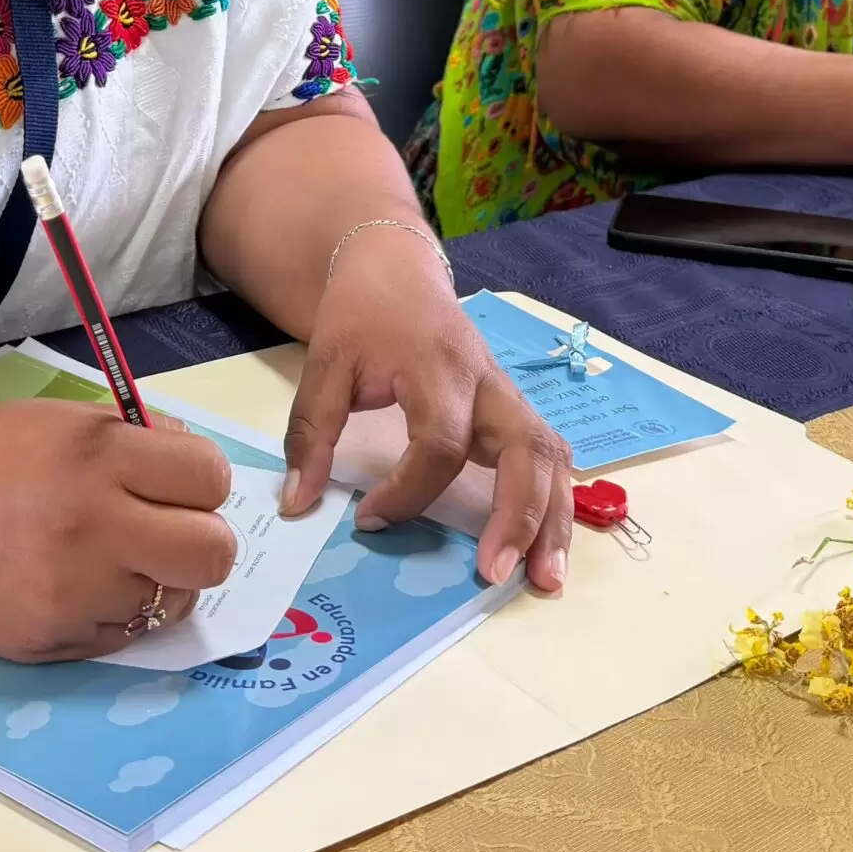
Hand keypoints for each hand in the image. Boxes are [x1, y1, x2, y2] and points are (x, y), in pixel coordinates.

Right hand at [0, 401, 237, 662]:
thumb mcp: (59, 420)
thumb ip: (134, 439)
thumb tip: (196, 471)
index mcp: (101, 455)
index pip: (210, 477)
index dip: (201, 484)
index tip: (179, 487)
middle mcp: (97, 525)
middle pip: (213, 554)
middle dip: (201, 544)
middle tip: (165, 535)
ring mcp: (75, 592)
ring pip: (173, 604)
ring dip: (156, 584)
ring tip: (109, 562)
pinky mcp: (52, 642)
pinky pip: (122, 637)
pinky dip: (111, 615)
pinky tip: (71, 587)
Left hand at [282, 228, 571, 593]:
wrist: (396, 271)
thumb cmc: (361, 316)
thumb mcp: (324, 365)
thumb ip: (311, 433)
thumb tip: (298, 504)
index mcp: (438, 367)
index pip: (441, 442)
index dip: (410, 490)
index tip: (370, 520)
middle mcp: (487, 383)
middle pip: (526, 449)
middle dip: (518, 516)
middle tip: (495, 575)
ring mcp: (508, 396)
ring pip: (552, 456)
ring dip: (553, 519)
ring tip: (545, 580)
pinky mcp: (513, 411)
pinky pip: (548, 458)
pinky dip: (554, 503)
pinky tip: (547, 549)